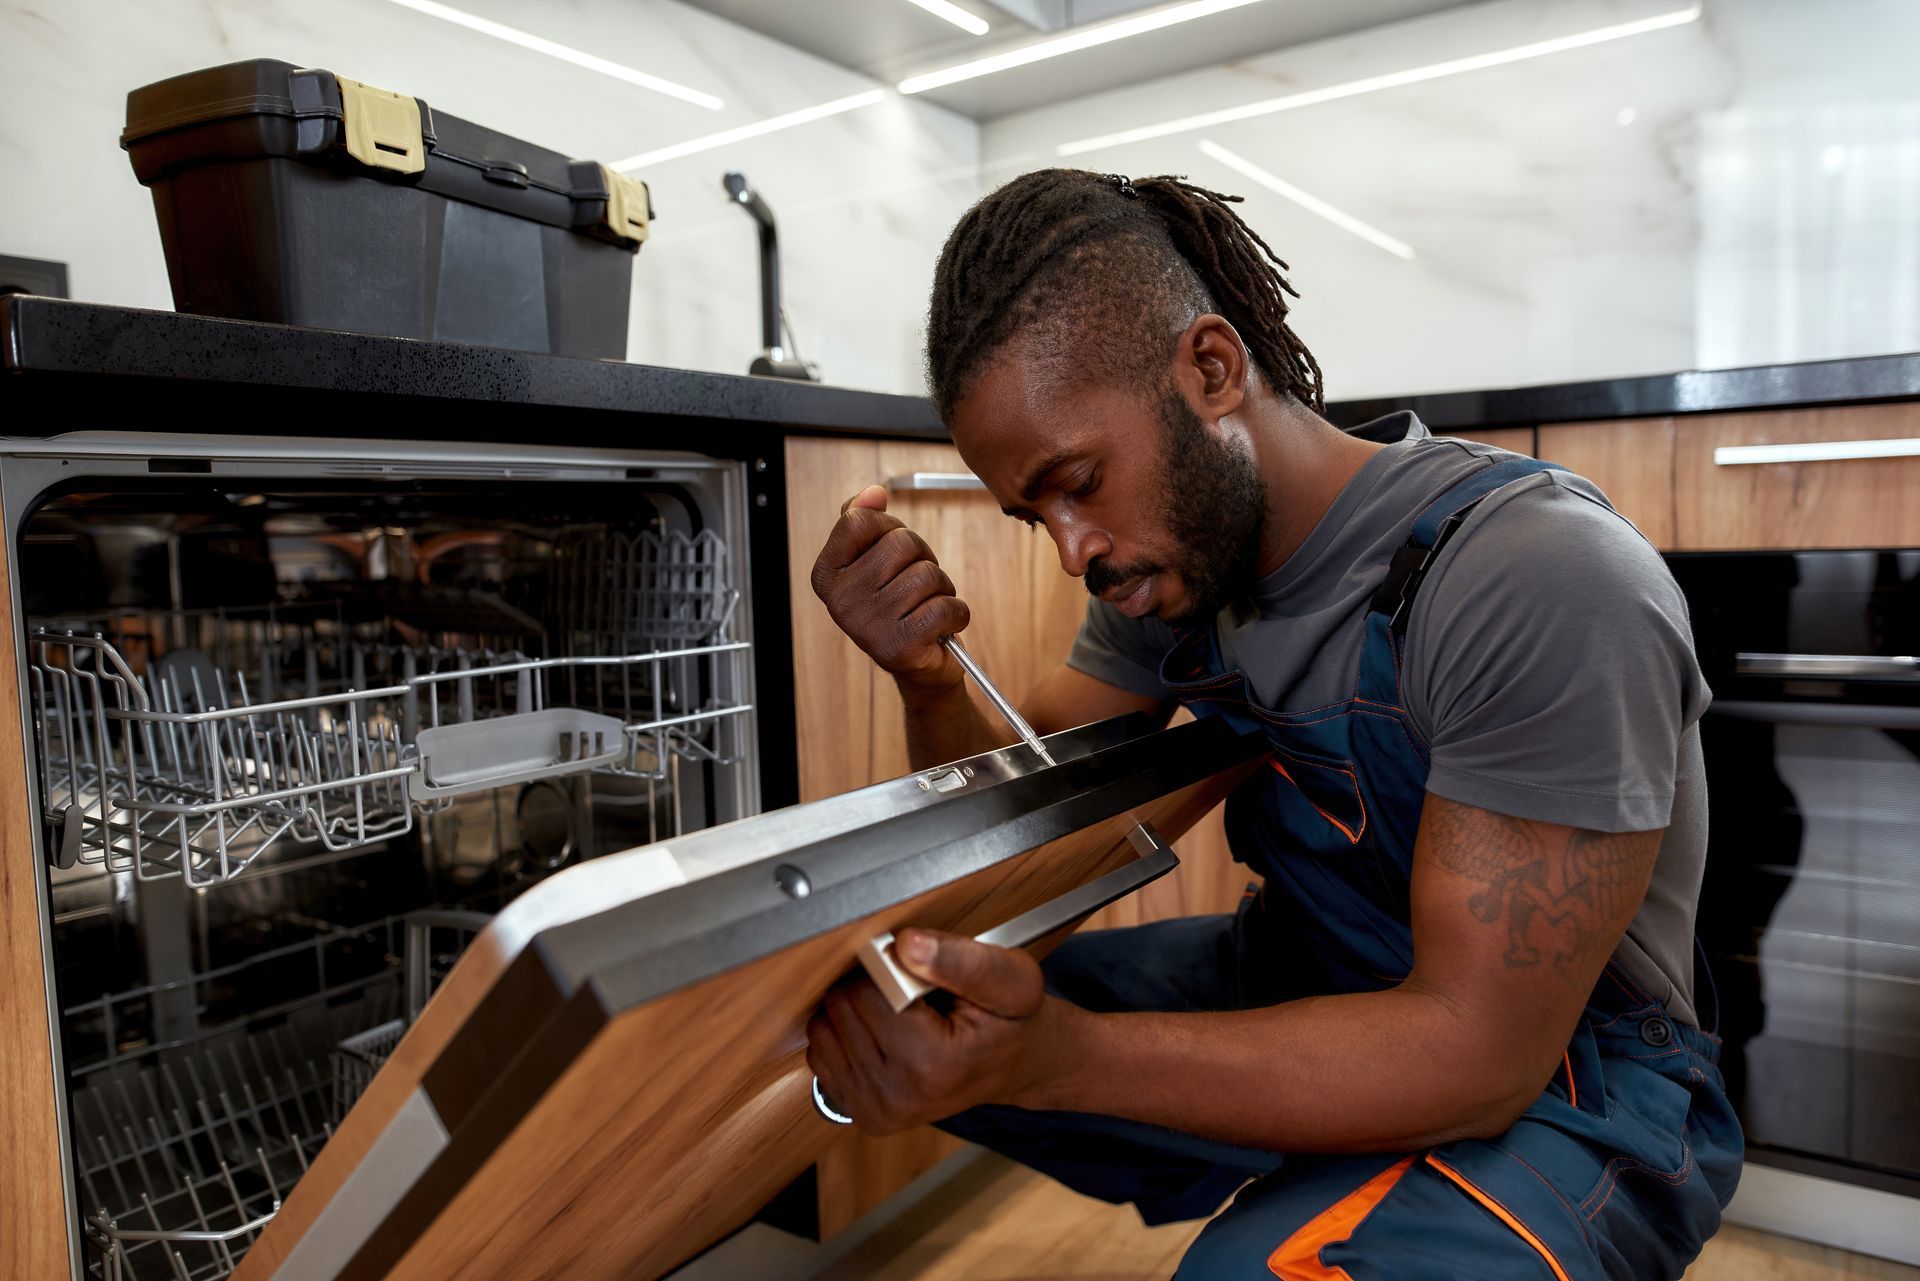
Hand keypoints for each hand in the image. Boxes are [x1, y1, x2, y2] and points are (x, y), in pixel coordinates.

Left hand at [805, 928, 1073, 1134]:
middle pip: (841, 1008)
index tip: (920, 979)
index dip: (889, 969)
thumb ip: (962, 959)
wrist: (1014, 1067)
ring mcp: (877, 1111)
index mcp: (932, 1065)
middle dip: (870, 988)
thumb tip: (905, 944)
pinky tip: (883, 1036)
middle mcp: (898, 1096)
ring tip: (898, 1015)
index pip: (867, 991)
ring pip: (824, 1029)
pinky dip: (844, 1037)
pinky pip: (820, 1055)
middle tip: (912, 997)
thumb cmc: (1011, 1021)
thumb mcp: (1011, 981)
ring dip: (854, 1012)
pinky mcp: (862, 1115)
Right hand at [810, 485, 968, 694]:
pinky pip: (946, 606)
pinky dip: (956, 613)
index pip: (859, 520)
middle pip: (901, 543)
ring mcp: (868, 627)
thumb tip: (873, 492)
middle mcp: (840, 602)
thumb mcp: (875, 560)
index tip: (894, 551)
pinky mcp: (900, 647)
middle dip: (922, 558)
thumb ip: (866, 522)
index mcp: (826, 575)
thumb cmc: (900, 606)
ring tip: (928, 606)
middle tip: (917, 585)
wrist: (919, 665)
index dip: (890, 528)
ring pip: (928, 574)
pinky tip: (942, 625)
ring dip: (941, 588)